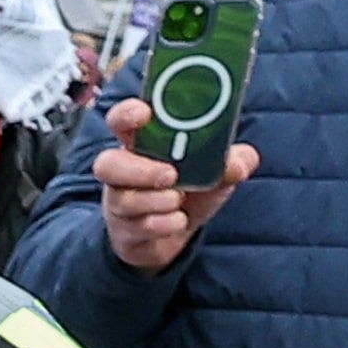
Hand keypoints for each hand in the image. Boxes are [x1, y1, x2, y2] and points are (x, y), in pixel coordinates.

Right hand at [92, 95, 256, 273]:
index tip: (145, 114)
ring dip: (158, 201)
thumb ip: (233, 161)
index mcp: (142, 144)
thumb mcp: (217, 171)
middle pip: (107, 164)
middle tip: (171, 175)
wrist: (176, 234)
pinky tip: (178, 220)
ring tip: (180, 200)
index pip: (120, 121)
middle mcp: (122, 171)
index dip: (126, 114)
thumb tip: (239, 164)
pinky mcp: (124, 231)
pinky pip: (138, 227)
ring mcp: (119, 202)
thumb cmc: (191, 190)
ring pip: (123, 200)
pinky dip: (164, 224)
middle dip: (140, 170)